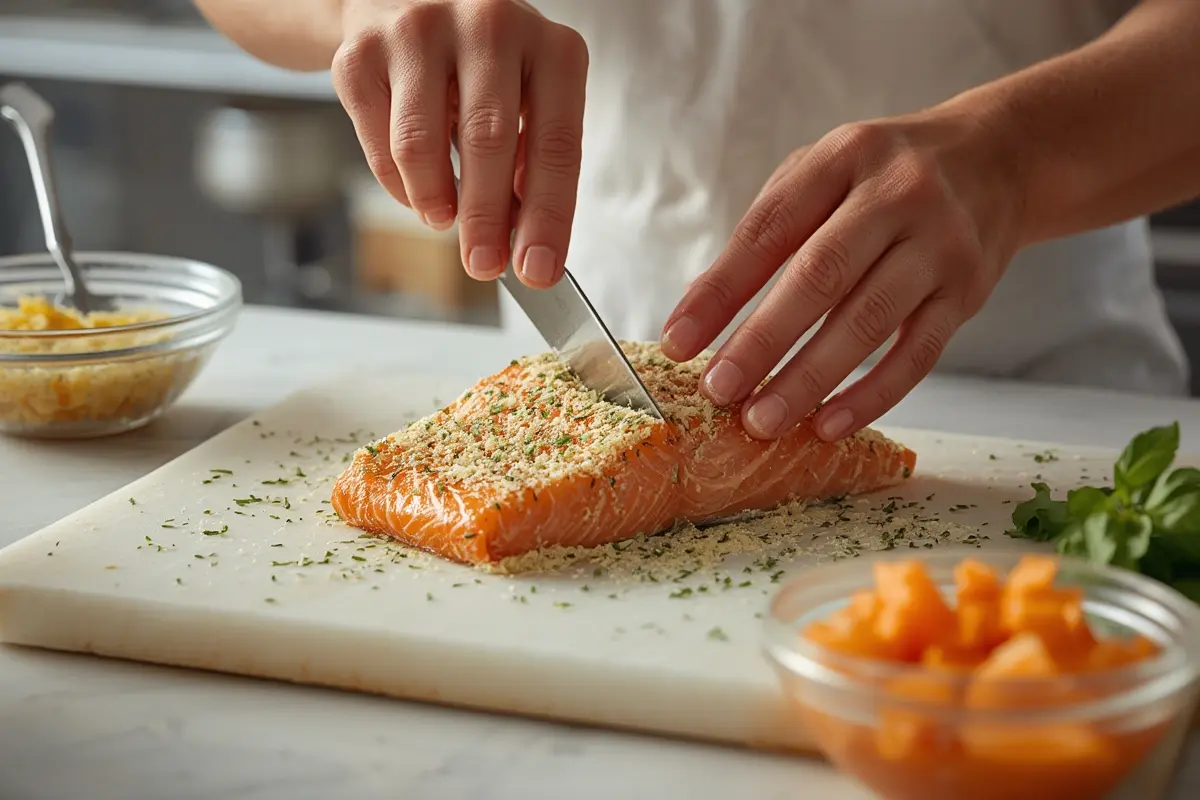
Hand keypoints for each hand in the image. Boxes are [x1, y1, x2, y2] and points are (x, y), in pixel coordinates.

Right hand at [332, 0, 588, 286]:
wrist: (406, 4)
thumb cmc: (484, 70)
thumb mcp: (528, 104)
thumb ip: (530, 167)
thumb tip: (524, 244)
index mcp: (551, 47)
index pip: (556, 146)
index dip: (548, 216)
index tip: (539, 269)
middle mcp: (490, 24)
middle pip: (488, 141)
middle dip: (486, 219)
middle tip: (483, 264)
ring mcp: (420, 30)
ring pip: (421, 145)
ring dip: (434, 200)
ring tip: (443, 217)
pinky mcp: (363, 51)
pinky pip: (379, 142)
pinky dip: (398, 183)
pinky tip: (415, 185)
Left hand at [659, 107, 1024, 441]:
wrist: (1000, 160)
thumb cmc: (883, 177)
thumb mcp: (824, 171)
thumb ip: (767, 231)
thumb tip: (700, 310)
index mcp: (844, 156)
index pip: (768, 229)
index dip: (719, 290)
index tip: (678, 340)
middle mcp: (897, 194)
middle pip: (820, 277)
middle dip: (762, 341)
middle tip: (718, 391)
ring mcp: (941, 244)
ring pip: (868, 322)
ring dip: (809, 379)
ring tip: (762, 421)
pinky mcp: (970, 291)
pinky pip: (917, 354)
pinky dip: (870, 396)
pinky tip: (828, 426)